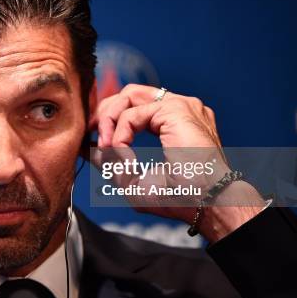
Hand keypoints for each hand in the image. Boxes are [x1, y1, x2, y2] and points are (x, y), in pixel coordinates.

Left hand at [89, 84, 265, 241]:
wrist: (208, 203)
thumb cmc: (180, 197)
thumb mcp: (134, 179)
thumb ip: (112, 160)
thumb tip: (88, 148)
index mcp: (174, 121)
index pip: (134, 105)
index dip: (109, 117)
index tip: (93, 139)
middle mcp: (178, 108)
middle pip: (128, 94)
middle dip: (104, 113)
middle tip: (91, 137)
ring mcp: (179, 105)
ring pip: (127, 96)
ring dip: (108, 120)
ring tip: (104, 146)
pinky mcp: (175, 110)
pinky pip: (132, 114)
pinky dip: (120, 135)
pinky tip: (122, 154)